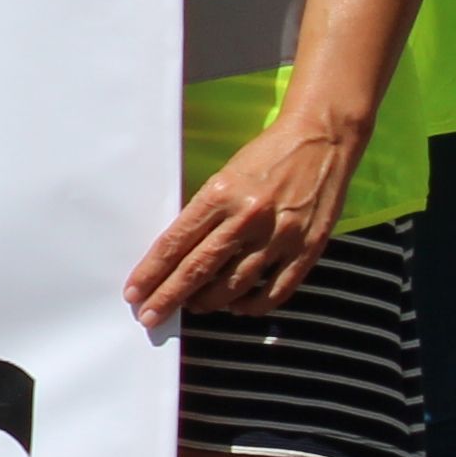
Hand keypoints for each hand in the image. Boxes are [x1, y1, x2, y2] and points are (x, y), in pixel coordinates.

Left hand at [129, 108, 364, 325]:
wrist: (321, 140)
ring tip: (193, 307)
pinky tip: (237, 307)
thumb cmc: (266, 156)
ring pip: (234, 286)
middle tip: (150, 316)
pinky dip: (252, 306)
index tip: (134, 293)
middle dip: (169, 297)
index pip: (175, 244)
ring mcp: (280, 236)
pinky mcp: (309, 248)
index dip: (151, 273)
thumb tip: (177, 256)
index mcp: (220, 195)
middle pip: (198, 269)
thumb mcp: (224, 177)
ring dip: (208, 303)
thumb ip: (204, 214)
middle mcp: (248, 218)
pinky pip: (276, 291)